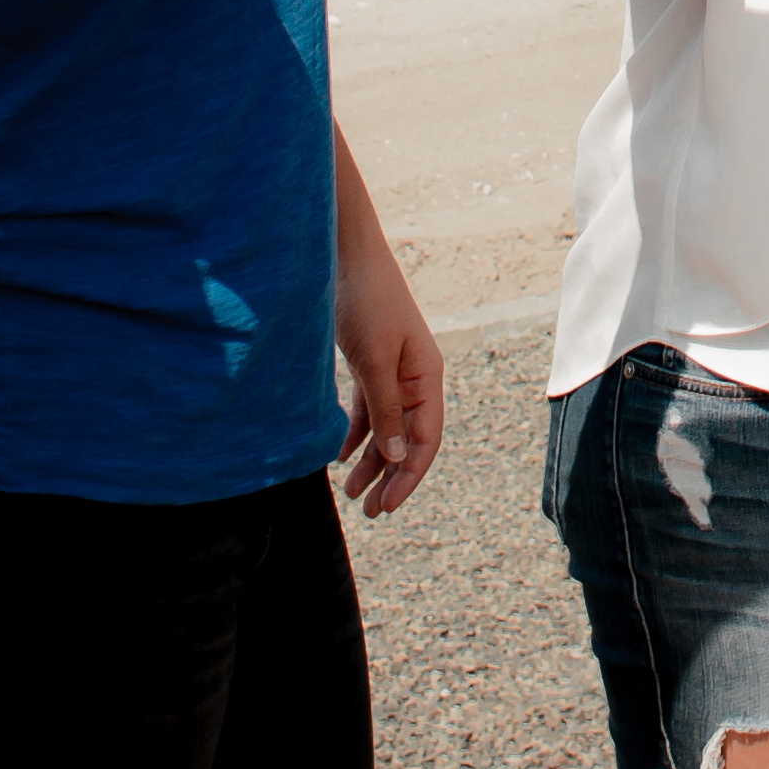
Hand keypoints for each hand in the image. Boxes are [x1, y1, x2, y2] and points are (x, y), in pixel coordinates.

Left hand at [333, 233, 449, 518]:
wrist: (346, 256)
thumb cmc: (367, 302)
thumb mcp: (375, 360)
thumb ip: (387, 409)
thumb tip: (400, 456)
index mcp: (427, 377)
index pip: (426, 439)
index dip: (409, 476)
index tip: (386, 506)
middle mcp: (415, 378)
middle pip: (407, 439)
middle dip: (390, 476)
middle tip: (368, 512)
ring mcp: (392, 372)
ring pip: (386, 427)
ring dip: (371, 460)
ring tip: (350, 492)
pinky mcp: (369, 364)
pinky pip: (368, 409)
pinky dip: (356, 433)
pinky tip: (341, 455)